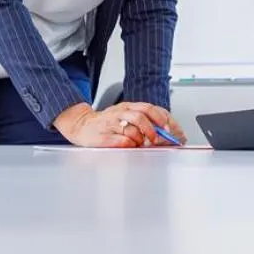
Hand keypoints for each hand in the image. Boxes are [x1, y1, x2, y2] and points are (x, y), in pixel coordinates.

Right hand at [55, 101, 184, 147]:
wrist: (81, 126)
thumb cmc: (106, 124)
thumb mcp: (124, 118)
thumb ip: (143, 121)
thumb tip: (166, 132)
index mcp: (127, 107)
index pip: (149, 108)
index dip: (162, 118)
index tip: (172, 130)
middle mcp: (120, 112)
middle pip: (142, 114)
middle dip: (154, 128)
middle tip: (158, 138)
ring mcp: (111, 123)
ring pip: (133, 127)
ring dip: (142, 137)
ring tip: (142, 143)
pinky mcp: (104, 136)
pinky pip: (122, 140)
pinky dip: (130, 144)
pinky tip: (130, 146)